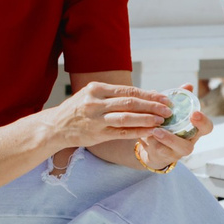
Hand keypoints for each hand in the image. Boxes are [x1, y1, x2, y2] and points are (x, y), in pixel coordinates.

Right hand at [50, 81, 169, 148]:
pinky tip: (149, 132)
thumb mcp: (92, 95)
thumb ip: (116, 94)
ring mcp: (96, 119)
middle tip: (168, 109)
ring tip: (162, 120)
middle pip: (130, 102)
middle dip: (152, 105)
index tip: (164, 97)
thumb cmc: (78, 109)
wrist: (55, 127)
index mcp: (96, 89)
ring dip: (147, 118)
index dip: (148, 94)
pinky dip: (137, 132)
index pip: (128, 90)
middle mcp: (96, 102)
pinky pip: (121, 133)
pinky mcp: (97, 134)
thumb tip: (145, 93)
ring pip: (126, 117)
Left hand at [130, 95, 207, 172]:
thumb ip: (179, 98)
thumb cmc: (167, 124)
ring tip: (156, 130)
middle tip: (175, 124)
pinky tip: (145, 133)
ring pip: (178, 147)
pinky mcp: (165, 156)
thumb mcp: (172, 111)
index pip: (207, 127)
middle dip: (189, 129)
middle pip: (195, 139)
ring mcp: (178, 151)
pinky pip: (160, 150)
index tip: (195, 113)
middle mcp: (190, 141)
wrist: (153, 146)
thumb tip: (188, 85)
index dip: (203, 121)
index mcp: (194, 129)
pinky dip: (152, 141)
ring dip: (167, 138)